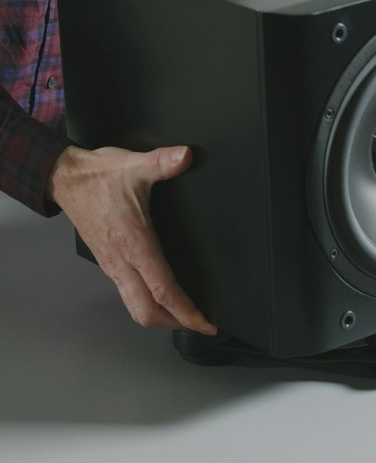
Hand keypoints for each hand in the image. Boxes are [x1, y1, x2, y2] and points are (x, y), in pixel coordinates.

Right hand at [47, 144, 216, 334]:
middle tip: (200, 323)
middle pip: (148, 312)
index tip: (205, 323)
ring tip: (184, 315)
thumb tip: (186, 156)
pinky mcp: (108, 263)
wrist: (66, 179)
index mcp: (135, 244)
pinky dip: (148, 304)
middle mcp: (123, 262)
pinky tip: (161, 296)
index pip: (164, 289)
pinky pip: (129, 296)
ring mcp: (113, 266)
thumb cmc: (100, 177)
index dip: (187, 311)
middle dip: (176, 323)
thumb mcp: (135, 166)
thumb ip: (163, 162)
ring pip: (136, 308)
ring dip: (161, 317)